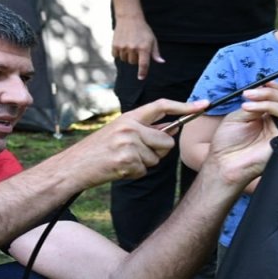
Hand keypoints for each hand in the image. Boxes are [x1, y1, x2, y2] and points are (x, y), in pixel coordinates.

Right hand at [54, 99, 206, 189]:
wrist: (74, 166)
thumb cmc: (98, 150)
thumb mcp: (119, 131)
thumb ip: (144, 129)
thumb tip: (171, 129)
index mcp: (129, 116)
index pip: (162, 106)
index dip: (185, 106)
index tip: (203, 105)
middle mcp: (130, 127)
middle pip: (167, 141)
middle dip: (160, 151)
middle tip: (138, 154)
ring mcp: (128, 145)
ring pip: (157, 159)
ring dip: (144, 164)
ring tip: (123, 161)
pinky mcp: (126, 162)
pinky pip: (145, 170)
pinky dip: (134, 173)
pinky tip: (119, 169)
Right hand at [111, 16, 162, 79]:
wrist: (129, 18)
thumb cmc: (143, 30)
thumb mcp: (152, 40)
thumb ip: (155, 52)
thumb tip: (161, 62)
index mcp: (144, 47)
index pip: (143, 64)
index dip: (142, 72)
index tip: (141, 77)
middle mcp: (133, 48)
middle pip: (133, 63)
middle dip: (135, 58)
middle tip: (136, 48)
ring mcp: (123, 47)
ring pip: (125, 60)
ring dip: (127, 56)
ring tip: (129, 45)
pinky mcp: (115, 45)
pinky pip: (116, 56)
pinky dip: (119, 53)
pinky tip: (122, 44)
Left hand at [203, 82, 277, 187]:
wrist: (224, 162)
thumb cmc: (228, 142)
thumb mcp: (240, 115)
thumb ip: (257, 104)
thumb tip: (268, 93)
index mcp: (267, 116)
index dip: (275, 88)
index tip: (264, 83)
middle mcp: (277, 123)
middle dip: (269, 93)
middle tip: (250, 95)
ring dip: (271, 101)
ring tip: (249, 105)